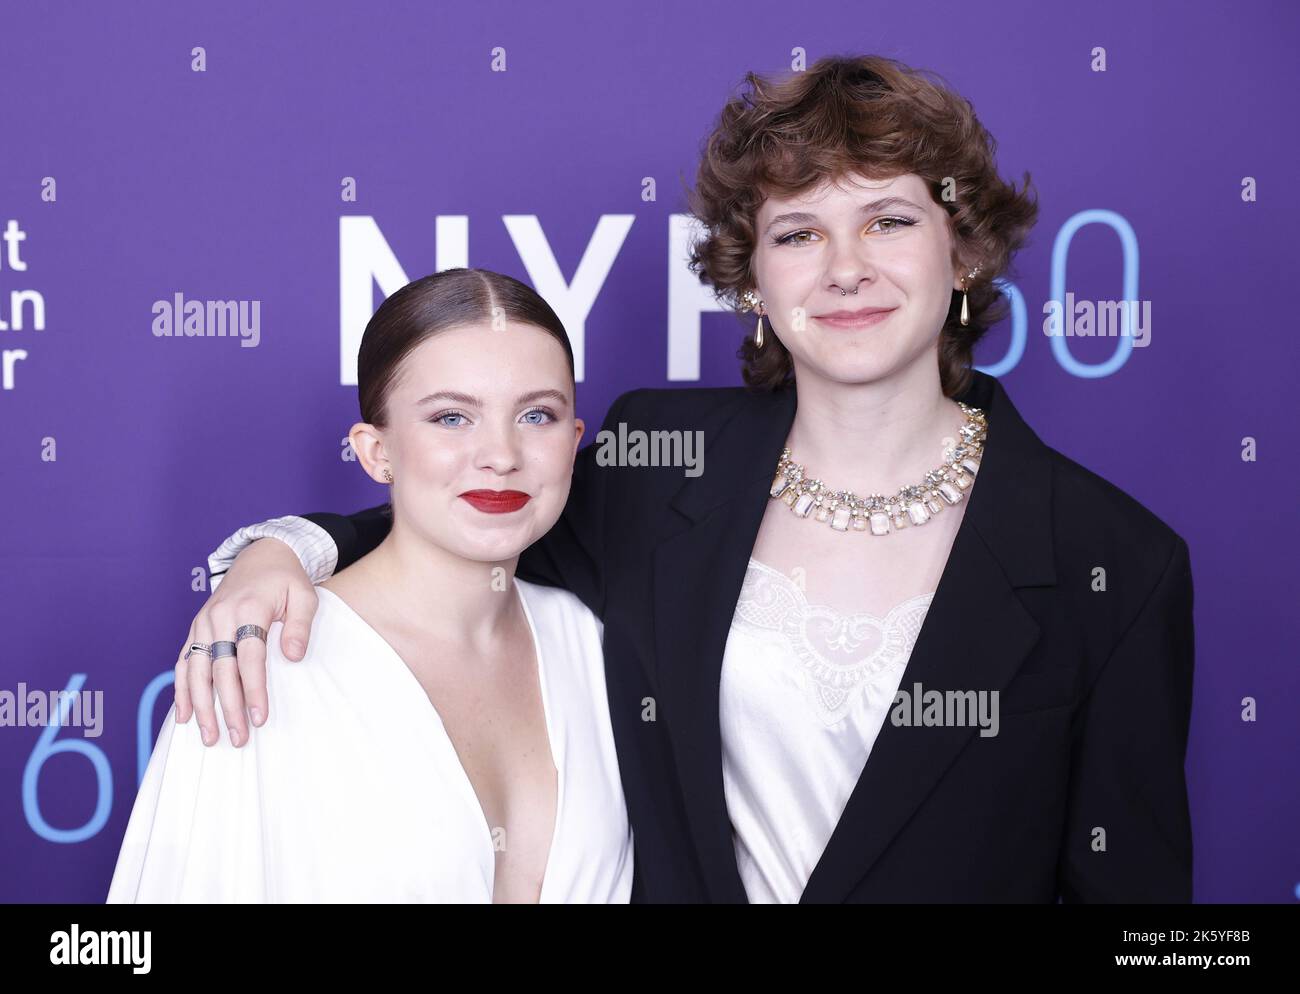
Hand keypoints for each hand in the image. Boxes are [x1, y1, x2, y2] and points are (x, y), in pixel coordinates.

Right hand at [174, 538, 317, 747]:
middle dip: (227, 707)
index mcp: (249, 608)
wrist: (261, 557)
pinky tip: (185, 715)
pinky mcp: (196, 629)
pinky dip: (182, 690)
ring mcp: (203, 623)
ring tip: (209, 736)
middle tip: (236, 738)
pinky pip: (185, 662)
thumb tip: (294, 657)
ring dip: (200, 706)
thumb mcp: (305, 596)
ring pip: (196, 670)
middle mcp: (220, 616)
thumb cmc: (286, 580)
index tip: (259, 717)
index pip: (250, 657)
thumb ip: (300, 626)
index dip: (253, 689)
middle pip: (220, 669)